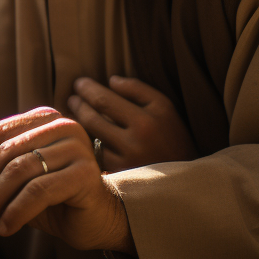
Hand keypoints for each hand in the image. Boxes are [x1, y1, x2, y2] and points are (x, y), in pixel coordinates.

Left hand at [0, 107, 132, 253]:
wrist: (95, 219)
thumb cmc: (53, 198)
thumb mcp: (19, 178)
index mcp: (43, 120)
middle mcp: (62, 126)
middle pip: (7, 152)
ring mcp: (76, 147)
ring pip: (20, 171)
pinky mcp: (85, 173)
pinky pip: (38, 191)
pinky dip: (15, 211)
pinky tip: (4, 228)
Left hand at [67, 76, 195, 170]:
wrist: (186, 177)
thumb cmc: (173, 137)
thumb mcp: (165, 107)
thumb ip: (138, 90)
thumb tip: (111, 81)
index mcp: (150, 117)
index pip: (106, 99)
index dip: (88, 89)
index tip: (80, 84)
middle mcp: (138, 137)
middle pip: (94, 117)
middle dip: (79, 103)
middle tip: (72, 96)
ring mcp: (128, 158)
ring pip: (92, 136)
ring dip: (79, 121)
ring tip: (73, 111)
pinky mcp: (121, 174)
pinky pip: (97, 154)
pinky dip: (88, 142)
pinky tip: (83, 134)